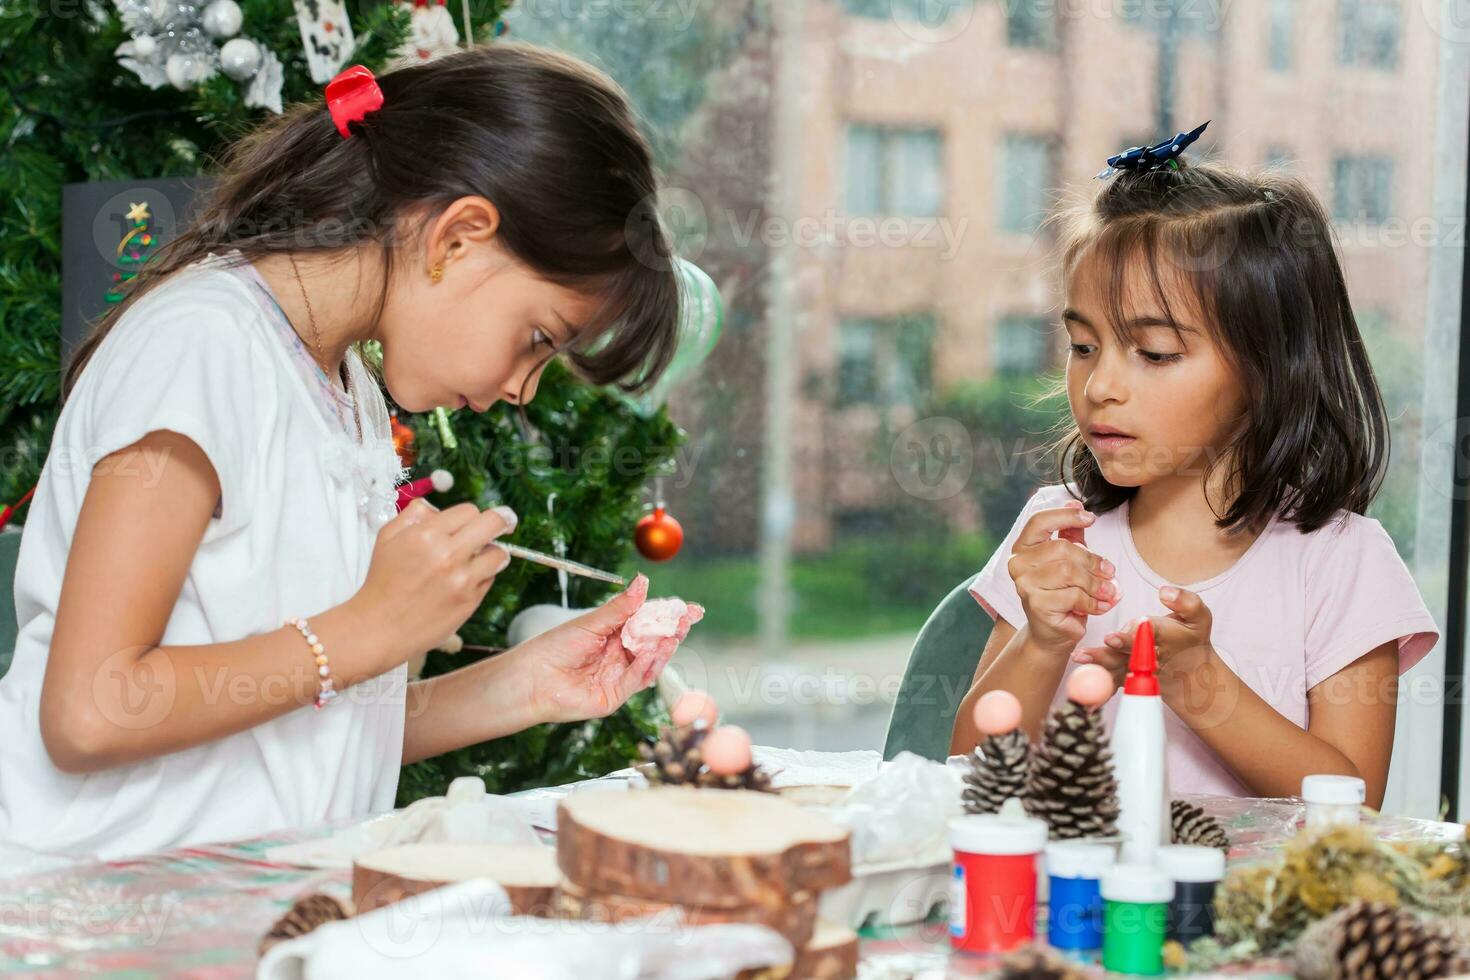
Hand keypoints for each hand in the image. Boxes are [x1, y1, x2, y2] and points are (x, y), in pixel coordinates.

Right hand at [351, 499, 515, 669]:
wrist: (379, 626)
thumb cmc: (383, 582)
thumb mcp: (388, 537)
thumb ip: (413, 515)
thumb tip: (436, 507)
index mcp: (427, 534)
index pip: (469, 510)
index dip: (471, 515)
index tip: (474, 519)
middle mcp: (448, 554)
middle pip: (494, 523)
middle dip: (502, 520)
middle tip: (506, 521)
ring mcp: (462, 579)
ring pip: (500, 554)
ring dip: (494, 552)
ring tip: (481, 556)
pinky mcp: (470, 600)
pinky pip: (490, 579)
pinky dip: (483, 576)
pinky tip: (465, 579)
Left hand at [511, 574, 704, 723]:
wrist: (533, 678)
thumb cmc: (555, 646)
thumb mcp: (592, 622)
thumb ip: (621, 607)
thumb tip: (643, 582)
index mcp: (615, 634)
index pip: (648, 622)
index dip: (668, 615)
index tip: (688, 607)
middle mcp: (621, 655)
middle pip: (654, 642)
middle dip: (672, 630)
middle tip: (688, 618)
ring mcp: (620, 676)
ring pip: (650, 662)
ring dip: (664, 648)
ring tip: (675, 633)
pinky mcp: (616, 695)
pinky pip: (637, 680)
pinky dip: (647, 665)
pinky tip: (654, 651)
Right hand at [1008, 499, 1119, 655]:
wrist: (1052, 634)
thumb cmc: (1061, 593)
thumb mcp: (1067, 561)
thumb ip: (1069, 534)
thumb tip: (1074, 501)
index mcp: (1022, 547)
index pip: (1040, 522)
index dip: (1066, 515)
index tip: (1091, 517)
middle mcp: (1017, 564)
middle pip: (1062, 549)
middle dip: (1093, 560)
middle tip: (1111, 571)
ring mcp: (1024, 585)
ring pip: (1070, 572)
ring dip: (1097, 583)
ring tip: (1110, 591)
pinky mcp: (1036, 605)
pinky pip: (1074, 595)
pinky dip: (1094, 601)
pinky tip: (1102, 606)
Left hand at [1071, 585, 1215, 691]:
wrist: (1191, 674)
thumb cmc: (1190, 638)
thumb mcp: (1199, 618)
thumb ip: (1186, 602)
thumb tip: (1165, 592)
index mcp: (1165, 638)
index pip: (1149, 634)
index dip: (1132, 635)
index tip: (1113, 636)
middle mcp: (1149, 655)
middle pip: (1128, 653)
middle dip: (1109, 651)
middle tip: (1092, 649)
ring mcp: (1137, 669)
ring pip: (1116, 667)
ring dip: (1097, 664)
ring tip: (1079, 658)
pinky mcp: (1127, 677)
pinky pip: (1112, 682)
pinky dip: (1098, 687)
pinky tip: (1081, 690)